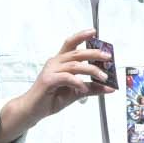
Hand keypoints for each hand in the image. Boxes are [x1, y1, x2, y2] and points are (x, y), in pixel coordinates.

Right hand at [0, 32, 115, 142]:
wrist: (33, 110)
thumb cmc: (51, 98)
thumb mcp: (76, 92)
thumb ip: (92, 88)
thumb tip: (110, 87)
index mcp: (60, 61)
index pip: (70, 43)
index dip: (81, 36)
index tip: (94, 32)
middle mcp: (55, 62)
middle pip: (76, 53)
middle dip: (94, 53)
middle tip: (108, 57)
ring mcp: (51, 70)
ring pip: (74, 65)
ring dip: (91, 70)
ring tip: (103, 77)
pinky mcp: (48, 80)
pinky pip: (66, 77)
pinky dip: (77, 82)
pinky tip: (83, 87)